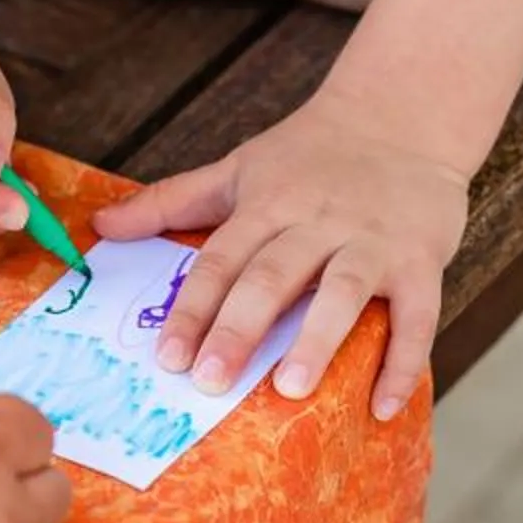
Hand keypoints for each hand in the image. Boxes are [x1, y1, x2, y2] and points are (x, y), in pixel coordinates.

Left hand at [98, 97, 468, 420]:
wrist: (404, 115)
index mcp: (268, 204)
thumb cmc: (311, 154)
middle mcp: (318, 222)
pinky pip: (417, 314)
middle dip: (238, 330)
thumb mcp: (239, 168)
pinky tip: (382, 407)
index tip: (167, 358)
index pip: (222, 259)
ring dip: (318, 341)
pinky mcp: (421, 258)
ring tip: (292, 391)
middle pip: (273, 276)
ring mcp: (372, 241)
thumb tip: (101, 226)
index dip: (194, 309)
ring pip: (344, 291)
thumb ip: (172, 201)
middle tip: (209, 383)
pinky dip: (403, 362)